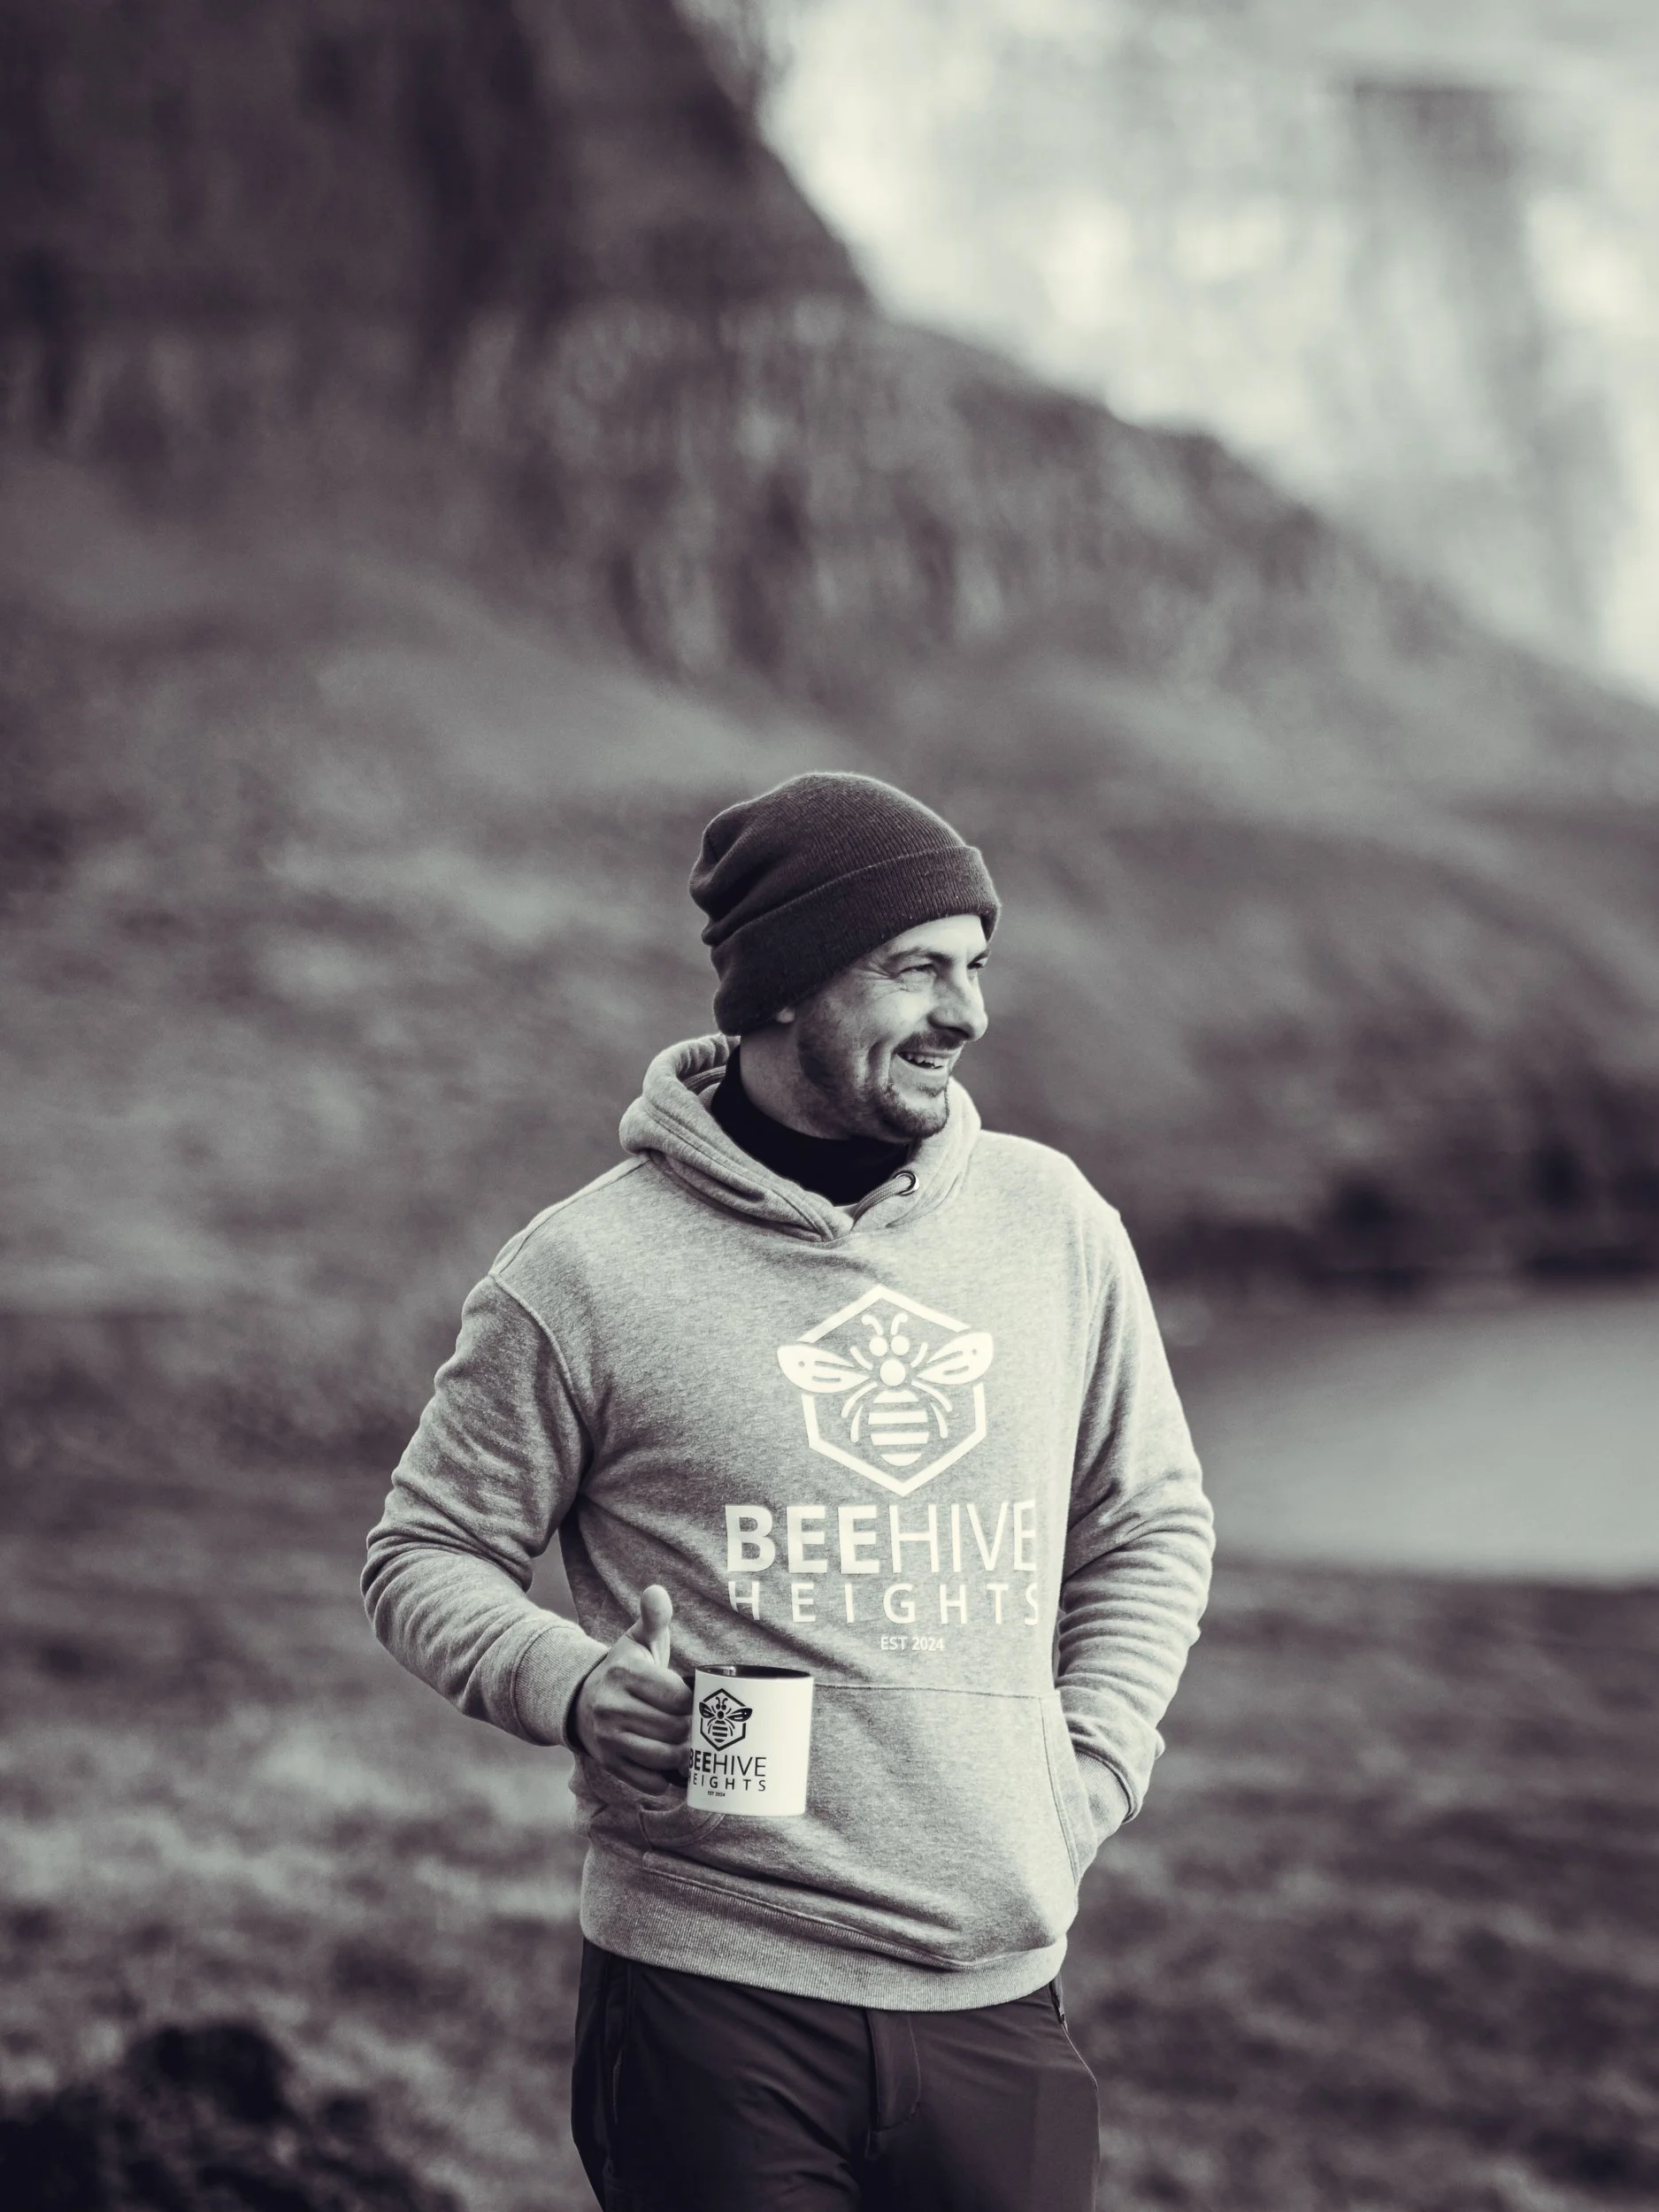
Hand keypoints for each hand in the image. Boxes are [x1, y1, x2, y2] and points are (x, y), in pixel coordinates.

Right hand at [571, 1585, 691, 1796]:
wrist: (583, 1699)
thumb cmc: (624, 1669)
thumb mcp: (637, 1640)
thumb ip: (653, 1617)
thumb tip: (657, 1592)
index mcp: (625, 1674)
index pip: (678, 1697)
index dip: (696, 1702)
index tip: (698, 1700)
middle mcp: (612, 1707)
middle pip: (675, 1729)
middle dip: (693, 1728)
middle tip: (700, 1725)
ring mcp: (609, 1739)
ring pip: (665, 1757)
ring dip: (684, 1754)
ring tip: (690, 1743)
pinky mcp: (609, 1764)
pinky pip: (649, 1782)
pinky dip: (666, 1778)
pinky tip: (672, 1764)